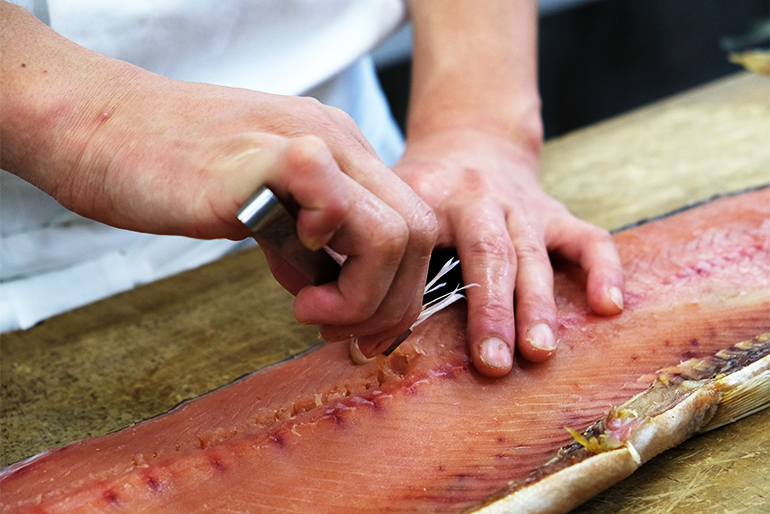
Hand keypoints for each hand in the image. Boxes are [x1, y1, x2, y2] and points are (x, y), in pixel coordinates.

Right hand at [0, 8, 436, 345]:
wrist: (100, 129)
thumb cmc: (172, 172)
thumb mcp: (261, 211)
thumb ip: (302, 245)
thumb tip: (328, 294)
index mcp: (343, 152)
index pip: (412, 227)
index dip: (399, 290)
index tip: (356, 329)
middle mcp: (339, 142)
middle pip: (420, 234)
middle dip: (392, 304)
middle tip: (335, 329)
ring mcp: (308, 144)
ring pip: (397, 231)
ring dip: (365, 296)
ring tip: (308, 310)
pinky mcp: (266, 159)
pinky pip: (337, 204)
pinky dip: (331, 256)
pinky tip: (286, 276)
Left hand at [394, 128, 624, 376]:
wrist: (469, 140)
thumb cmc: (420, 189)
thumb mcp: (387, 204)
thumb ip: (371, 259)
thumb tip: (349, 337)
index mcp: (430, 196)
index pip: (424, 243)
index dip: (414, 293)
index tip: (400, 338)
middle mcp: (481, 197)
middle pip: (489, 252)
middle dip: (492, 310)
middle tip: (493, 362)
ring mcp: (523, 205)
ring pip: (536, 253)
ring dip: (539, 305)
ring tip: (540, 351)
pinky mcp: (556, 213)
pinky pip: (588, 238)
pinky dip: (602, 270)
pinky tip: (609, 306)